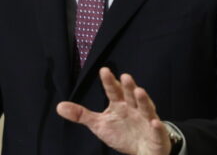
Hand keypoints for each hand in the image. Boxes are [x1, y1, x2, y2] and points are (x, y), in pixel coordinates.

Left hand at [56, 67, 170, 154]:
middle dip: (129, 87)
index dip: (109, 82)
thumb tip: (59, 106)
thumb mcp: (100, 124)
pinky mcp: (156, 134)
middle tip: (125, 77)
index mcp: (120, 106)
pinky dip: (156, 127)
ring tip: (139, 91)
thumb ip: (82, 115)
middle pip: (131, 96)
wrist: (144, 149)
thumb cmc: (122, 133)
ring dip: (143, 101)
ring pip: (146, 109)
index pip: (114, 92)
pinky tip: (154, 122)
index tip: (104, 70)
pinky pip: (157, 130)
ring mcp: (147, 121)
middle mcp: (134, 110)